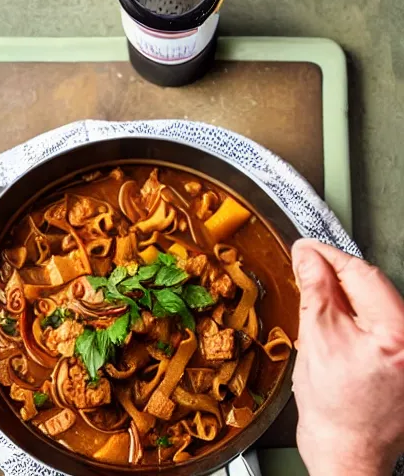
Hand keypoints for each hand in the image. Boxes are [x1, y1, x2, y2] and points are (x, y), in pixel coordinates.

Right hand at [291, 239, 403, 475]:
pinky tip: (330, 312)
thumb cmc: (335, 410)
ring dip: (341, 291)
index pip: (362, 274)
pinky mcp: (402, 359)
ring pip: (371, 303)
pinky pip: (374, 321)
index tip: (306, 247)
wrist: (346, 451)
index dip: (328, 256)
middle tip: (305, 263)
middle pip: (370, 286)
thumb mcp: (317, 338)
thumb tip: (307, 257)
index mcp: (399, 334)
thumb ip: (315, 290)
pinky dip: (350, 311)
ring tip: (313, 291)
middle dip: (334, 272)